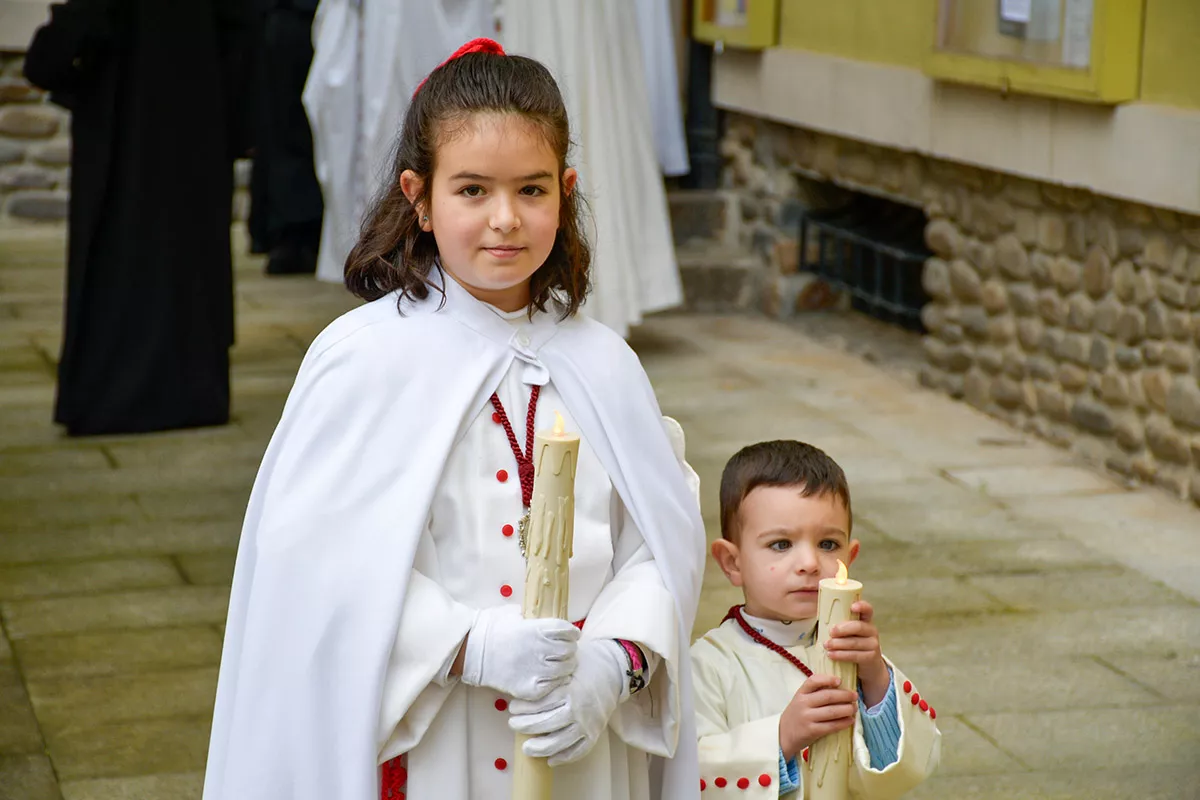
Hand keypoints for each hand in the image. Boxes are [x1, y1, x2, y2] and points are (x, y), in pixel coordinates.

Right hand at [460, 605, 579, 700]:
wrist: (471, 651)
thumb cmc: (490, 628)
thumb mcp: (514, 613)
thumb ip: (534, 617)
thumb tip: (546, 617)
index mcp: (538, 629)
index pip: (569, 631)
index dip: (572, 633)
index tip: (570, 635)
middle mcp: (541, 649)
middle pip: (570, 651)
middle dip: (569, 650)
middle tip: (563, 651)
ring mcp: (536, 670)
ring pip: (565, 670)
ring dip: (563, 666)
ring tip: (556, 664)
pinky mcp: (530, 688)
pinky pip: (553, 687)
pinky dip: (553, 682)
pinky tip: (546, 677)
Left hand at [507, 639, 623, 765]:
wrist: (614, 670)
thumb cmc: (586, 664)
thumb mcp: (566, 664)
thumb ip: (549, 676)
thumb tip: (523, 686)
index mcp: (569, 690)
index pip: (540, 704)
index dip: (522, 708)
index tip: (512, 707)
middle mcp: (578, 709)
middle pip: (545, 724)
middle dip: (524, 726)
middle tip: (513, 724)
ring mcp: (587, 723)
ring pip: (559, 743)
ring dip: (539, 748)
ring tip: (526, 748)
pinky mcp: (595, 733)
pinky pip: (578, 751)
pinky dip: (563, 758)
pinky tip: (550, 759)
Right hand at [778, 674, 857, 760]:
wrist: (783, 735)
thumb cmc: (796, 716)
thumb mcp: (800, 701)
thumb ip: (814, 694)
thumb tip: (839, 687)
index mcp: (800, 693)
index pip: (813, 681)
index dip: (827, 679)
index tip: (839, 680)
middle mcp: (803, 704)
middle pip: (828, 696)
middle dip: (844, 695)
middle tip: (855, 696)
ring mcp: (807, 718)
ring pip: (832, 711)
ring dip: (847, 709)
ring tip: (854, 708)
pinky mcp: (812, 731)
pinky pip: (831, 726)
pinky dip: (843, 723)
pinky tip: (850, 721)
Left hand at [824, 600, 888, 706]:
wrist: (867, 666)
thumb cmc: (853, 644)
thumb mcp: (848, 633)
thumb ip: (840, 625)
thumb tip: (820, 618)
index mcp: (865, 620)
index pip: (867, 609)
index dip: (861, 606)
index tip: (852, 607)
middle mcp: (872, 630)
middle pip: (858, 626)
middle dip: (842, 629)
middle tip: (830, 632)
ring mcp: (874, 644)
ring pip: (854, 642)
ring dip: (838, 644)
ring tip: (826, 645)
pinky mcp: (872, 657)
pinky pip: (855, 655)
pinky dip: (841, 655)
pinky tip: (831, 655)